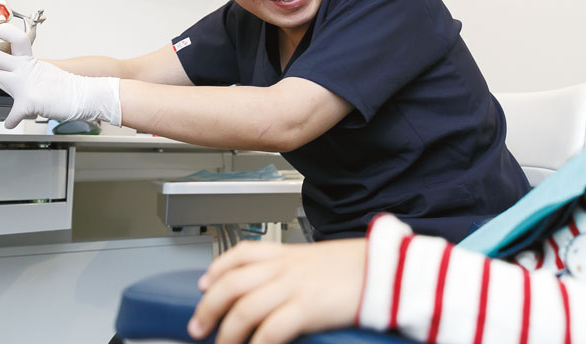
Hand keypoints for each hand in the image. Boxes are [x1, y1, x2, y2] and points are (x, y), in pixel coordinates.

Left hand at [0, 23, 120, 127]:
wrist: (86, 95)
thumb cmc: (69, 88)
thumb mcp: (46, 74)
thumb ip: (29, 76)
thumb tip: (16, 82)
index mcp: (31, 62)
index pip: (13, 38)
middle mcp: (27, 69)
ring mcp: (27, 84)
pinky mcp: (30, 101)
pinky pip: (12, 113)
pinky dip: (9, 120)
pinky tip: (8, 123)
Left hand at [190, 238, 366, 343]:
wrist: (388, 270)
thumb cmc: (360, 268)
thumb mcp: (322, 261)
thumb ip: (299, 270)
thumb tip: (283, 290)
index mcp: (290, 253)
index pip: (242, 253)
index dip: (216, 269)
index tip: (203, 283)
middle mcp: (286, 267)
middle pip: (232, 283)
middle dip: (208, 307)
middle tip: (198, 327)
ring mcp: (295, 286)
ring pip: (243, 308)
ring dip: (225, 332)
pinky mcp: (307, 307)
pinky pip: (270, 330)